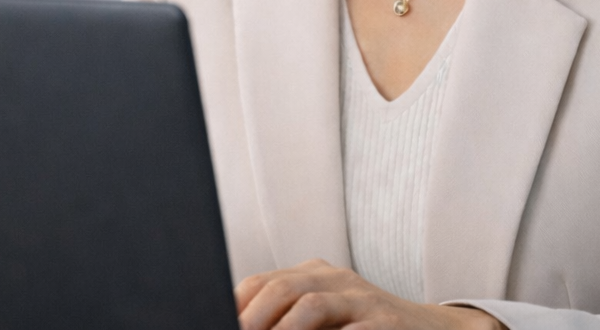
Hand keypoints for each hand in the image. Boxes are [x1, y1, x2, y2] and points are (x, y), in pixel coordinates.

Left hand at [235, 258, 503, 329]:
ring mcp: (362, 298)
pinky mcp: (386, 321)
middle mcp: (335, 279)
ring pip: (311, 306)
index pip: (262, 282)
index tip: (212, 321)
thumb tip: (239, 327)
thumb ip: (286, 321)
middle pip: (282, 288)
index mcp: (313, 275)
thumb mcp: (324, 320)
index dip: (236, 305)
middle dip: (252, 317)